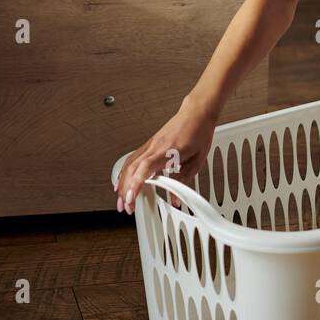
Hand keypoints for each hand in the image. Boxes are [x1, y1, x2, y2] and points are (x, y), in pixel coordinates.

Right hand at [114, 98, 218, 214]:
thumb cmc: (198, 132)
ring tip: (122, 199)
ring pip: (129, 164)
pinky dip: (125, 172)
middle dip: (125, 190)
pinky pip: (132, 159)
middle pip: (132, 169)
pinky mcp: (149, 144)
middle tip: (126, 207)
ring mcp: (150, 145)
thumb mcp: (198, 160)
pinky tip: (122, 180)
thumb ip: (184, 180)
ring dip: (122, 183)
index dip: (136, 184)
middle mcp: (155, 147)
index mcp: (168, 151)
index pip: (145, 167)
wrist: (196, 113)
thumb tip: (175, 199)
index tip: (131, 198)